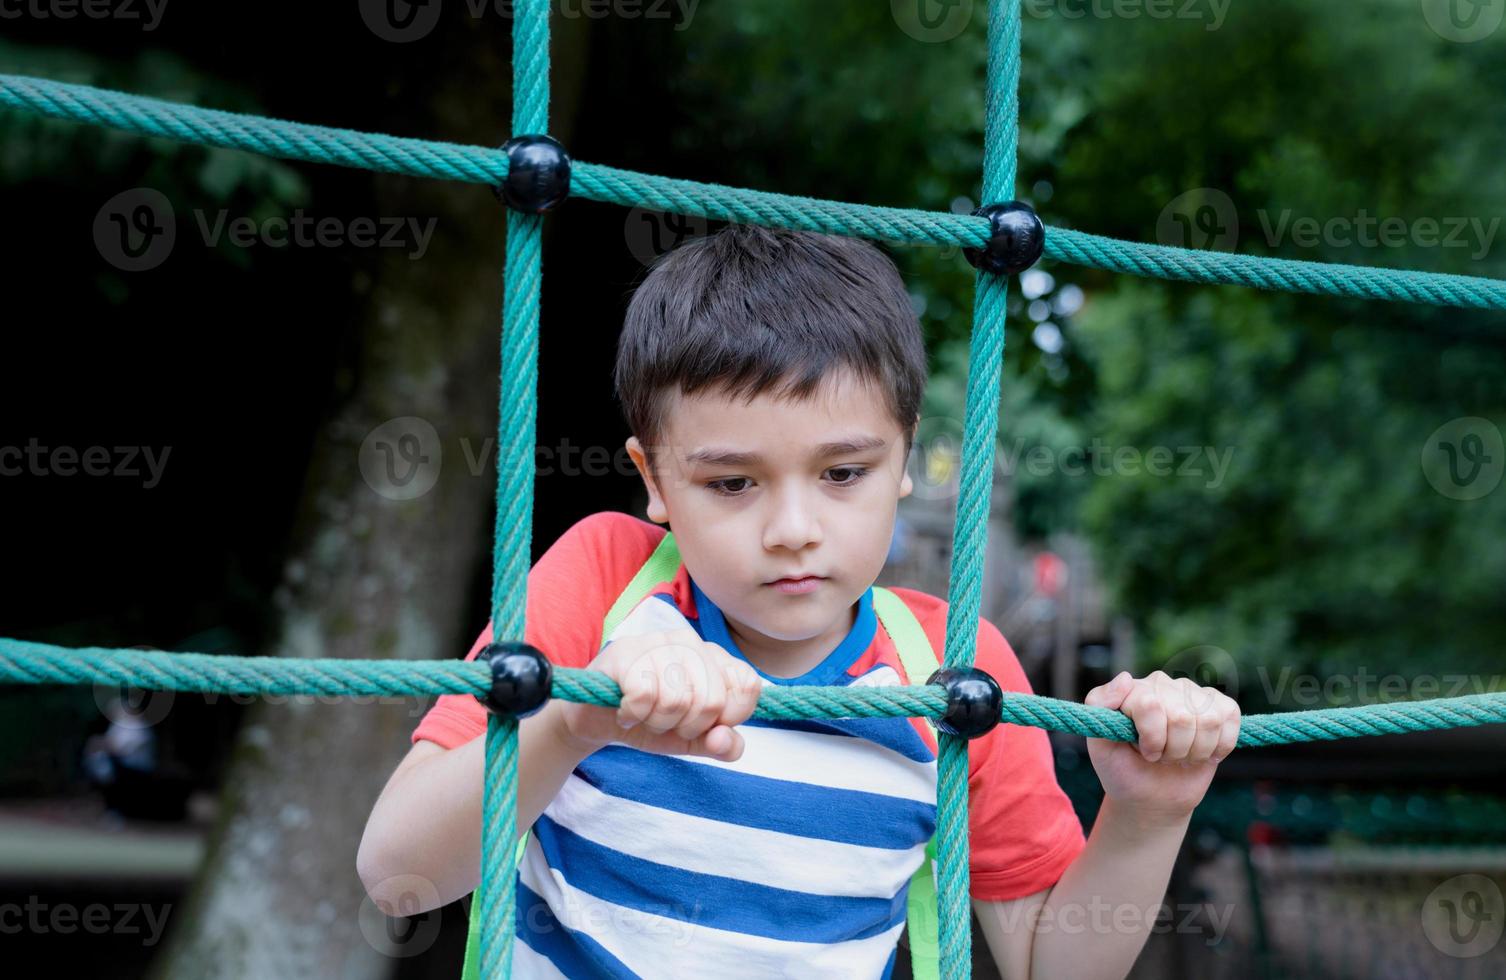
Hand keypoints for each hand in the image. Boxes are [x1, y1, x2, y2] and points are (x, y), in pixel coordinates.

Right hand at [557, 628, 762, 761]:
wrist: (595, 720)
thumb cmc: (649, 723)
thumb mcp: (692, 740)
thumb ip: (722, 744)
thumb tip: (725, 739)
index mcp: (713, 657)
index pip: (748, 685)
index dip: (730, 718)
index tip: (703, 725)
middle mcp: (689, 641)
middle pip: (713, 701)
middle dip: (687, 727)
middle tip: (665, 722)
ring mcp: (656, 642)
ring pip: (677, 700)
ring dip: (657, 722)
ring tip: (644, 715)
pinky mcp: (625, 652)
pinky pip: (645, 696)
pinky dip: (633, 715)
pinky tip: (625, 711)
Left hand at [1083, 670, 1240, 822]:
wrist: (1151, 796)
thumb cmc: (1123, 771)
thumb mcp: (1099, 745)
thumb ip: (1100, 706)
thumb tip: (1125, 677)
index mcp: (1132, 690)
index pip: (1151, 704)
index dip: (1152, 739)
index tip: (1145, 752)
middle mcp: (1162, 684)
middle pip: (1182, 717)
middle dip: (1174, 750)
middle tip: (1162, 757)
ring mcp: (1191, 693)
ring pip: (1209, 720)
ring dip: (1196, 751)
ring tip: (1180, 756)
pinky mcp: (1218, 707)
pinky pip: (1230, 716)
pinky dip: (1221, 745)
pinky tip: (1204, 753)